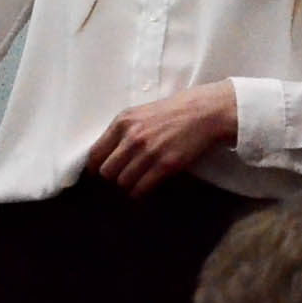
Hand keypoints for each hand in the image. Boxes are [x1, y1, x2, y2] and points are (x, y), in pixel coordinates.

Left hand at [87, 82, 237, 197]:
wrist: (206, 112)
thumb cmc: (175, 111)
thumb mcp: (142, 113)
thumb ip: (124, 130)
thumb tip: (108, 154)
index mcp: (123, 121)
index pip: (95, 154)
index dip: (96, 168)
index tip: (103, 172)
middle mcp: (131, 137)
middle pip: (106, 172)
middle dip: (113, 177)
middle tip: (123, 176)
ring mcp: (148, 152)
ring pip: (122, 182)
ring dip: (128, 185)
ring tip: (137, 181)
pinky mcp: (165, 165)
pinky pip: (141, 189)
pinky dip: (141, 192)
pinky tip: (146, 187)